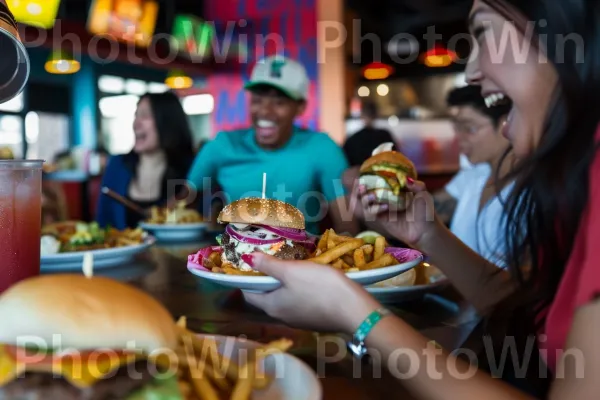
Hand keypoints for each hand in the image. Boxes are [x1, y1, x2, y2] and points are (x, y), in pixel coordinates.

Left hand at [243, 253, 381, 333]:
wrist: (353, 309)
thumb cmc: (319, 286)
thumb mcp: (292, 270)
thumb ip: (269, 265)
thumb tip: (247, 259)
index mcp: (271, 307)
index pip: (250, 294)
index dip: (249, 279)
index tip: (255, 262)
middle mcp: (281, 317)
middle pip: (267, 297)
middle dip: (268, 280)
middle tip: (276, 260)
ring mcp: (299, 321)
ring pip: (284, 300)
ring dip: (285, 286)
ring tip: (293, 268)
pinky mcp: (313, 320)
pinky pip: (299, 304)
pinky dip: (299, 292)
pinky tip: (310, 281)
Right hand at [353, 179, 441, 247]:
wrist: (425, 231)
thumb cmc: (425, 211)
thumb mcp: (423, 195)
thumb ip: (416, 185)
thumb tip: (405, 179)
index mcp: (393, 189)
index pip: (378, 180)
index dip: (368, 176)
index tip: (363, 172)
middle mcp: (385, 198)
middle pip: (366, 191)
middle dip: (360, 188)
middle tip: (360, 184)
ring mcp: (382, 209)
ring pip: (366, 202)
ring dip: (365, 198)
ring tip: (372, 196)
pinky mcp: (382, 219)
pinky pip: (372, 213)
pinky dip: (375, 209)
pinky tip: (384, 207)